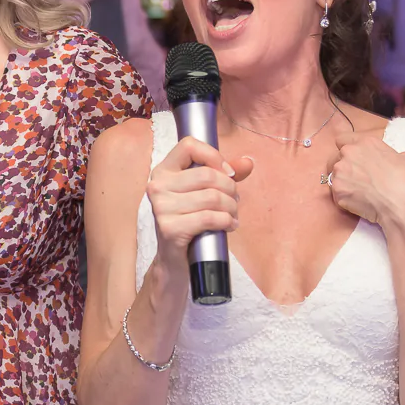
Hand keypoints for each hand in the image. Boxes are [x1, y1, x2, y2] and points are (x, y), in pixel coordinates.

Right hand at [147, 137, 253, 270]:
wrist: (175, 259)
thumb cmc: (190, 221)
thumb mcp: (205, 193)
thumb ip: (224, 175)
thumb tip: (247, 162)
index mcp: (163, 171)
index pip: (188, 145)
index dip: (213, 156)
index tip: (226, 173)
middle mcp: (157, 186)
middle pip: (207, 175)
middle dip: (230, 189)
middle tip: (234, 201)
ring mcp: (161, 208)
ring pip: (212, 197)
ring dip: (231, 208)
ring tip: (232, 215)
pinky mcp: (169, 228)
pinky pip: (209, 218)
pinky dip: (226, 222)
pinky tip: (228, 226)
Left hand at [326, 132, 404, 227]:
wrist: (404, 204)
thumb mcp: (404, 162)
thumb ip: (397, 157)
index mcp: (366, 142)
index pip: (343, 140)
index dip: (347, 150)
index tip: (353, 159)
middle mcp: (349, 153)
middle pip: (335, 158)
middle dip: (343, 167)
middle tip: (356, 179)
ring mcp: (340, 171)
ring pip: (333, 176)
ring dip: (343, 183)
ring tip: (359, 192)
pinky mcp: (337, 190)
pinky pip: (336, 193)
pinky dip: (344, 198)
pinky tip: (358, 203)